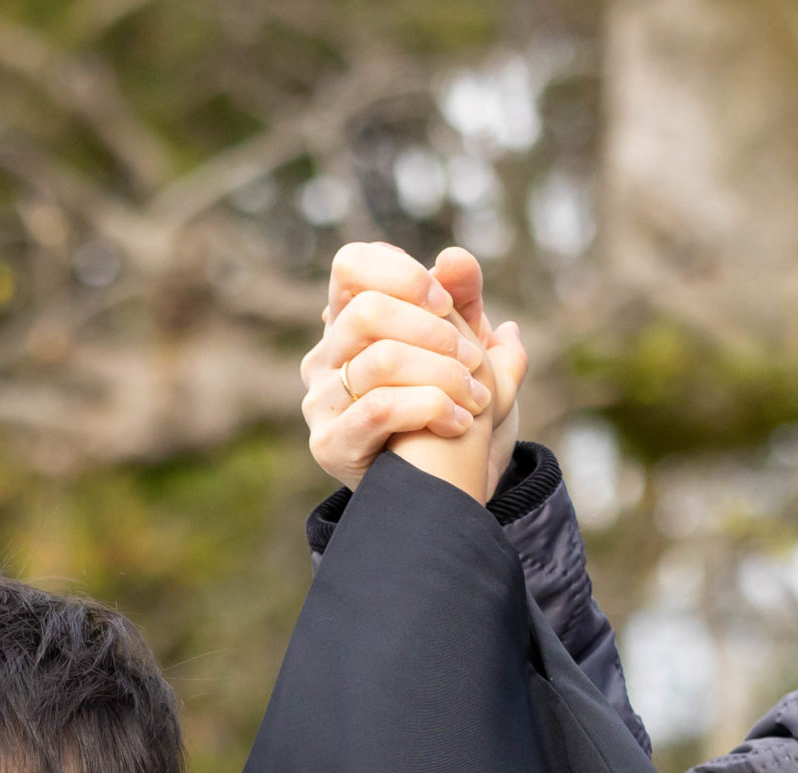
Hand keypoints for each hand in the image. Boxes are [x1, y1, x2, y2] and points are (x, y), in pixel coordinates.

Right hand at [302, 242, 526, 500]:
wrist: (444, 489)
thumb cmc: (451, 408)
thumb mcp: (467, 347)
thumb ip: (464, 299)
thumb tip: (455, 258)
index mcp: (348, 323)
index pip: (351, 265)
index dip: (401, 273)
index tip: (447, 303)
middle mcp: (323, 359)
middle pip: (366, 311)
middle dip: (432, 330)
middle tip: (472, 357)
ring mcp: (320, 403)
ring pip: (379, 360)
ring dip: (443, 373)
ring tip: (477, 396)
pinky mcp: (329, 445)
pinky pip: (380, 408)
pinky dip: (431, 408)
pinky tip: (460, 422)